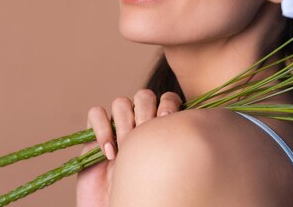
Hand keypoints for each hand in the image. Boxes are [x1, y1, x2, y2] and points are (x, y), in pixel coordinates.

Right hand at [75, 89, 182, 206]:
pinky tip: (109, 152)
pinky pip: (96, 113)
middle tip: (144, 137)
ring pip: (120, 102)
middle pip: (144, 95)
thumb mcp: (168, 168)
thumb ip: (176, 145)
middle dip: (145, 113)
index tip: (167, 119)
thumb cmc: (148, 196)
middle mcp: (139, 123)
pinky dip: (102, 128)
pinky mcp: (94, 135)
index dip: (169, 103)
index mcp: (161, 127)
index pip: (168, 98)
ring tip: (126, 149)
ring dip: (124, 123)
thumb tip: (198, 128)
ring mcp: (117, 128)